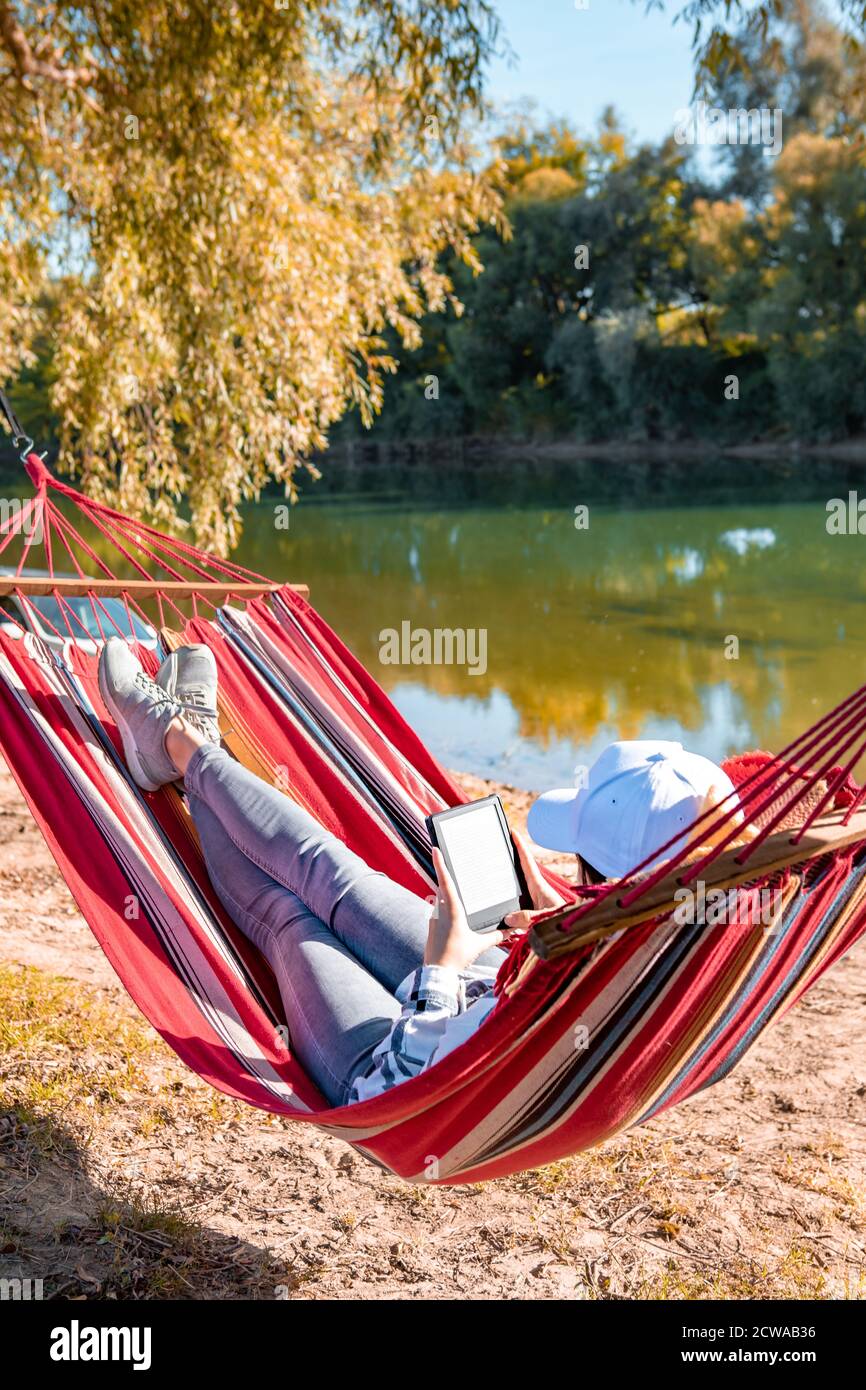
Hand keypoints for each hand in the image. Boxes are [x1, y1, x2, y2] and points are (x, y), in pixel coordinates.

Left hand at [425, 848, 526, 971]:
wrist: (437, 974)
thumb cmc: (457, 957)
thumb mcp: (479, 945)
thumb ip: (496, 936)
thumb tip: (513, 931)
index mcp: (452, 910)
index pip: (445, 882)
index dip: (440, 864)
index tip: (435, 849)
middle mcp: (440, 911)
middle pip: (442, 888)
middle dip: (445, 876)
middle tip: (447, 860)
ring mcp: (433, 919)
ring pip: (439, 900)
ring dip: (446, 894)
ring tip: (455, 889)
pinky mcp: (431, 927)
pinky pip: (437, 912)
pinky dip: (444, 910)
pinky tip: (452, 915)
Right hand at [502, 830, 567, 932]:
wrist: (574, 934)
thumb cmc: (564, 924)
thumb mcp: (545, 919)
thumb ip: (528, 918)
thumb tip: (508, 918)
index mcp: (540, 887)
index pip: (528, 862)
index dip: (520, 846)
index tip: (512, 832)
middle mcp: (536, 892)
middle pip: (520, 871)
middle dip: (510, 858)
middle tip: (499, 845)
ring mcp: (534, 902)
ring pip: (517, 889)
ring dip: (507, 883)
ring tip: (494, 871)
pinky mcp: (532, 913)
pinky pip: (516, 906)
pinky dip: (508, 905)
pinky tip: (500, 909)